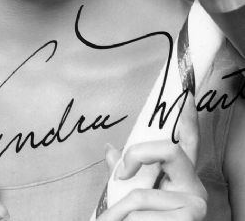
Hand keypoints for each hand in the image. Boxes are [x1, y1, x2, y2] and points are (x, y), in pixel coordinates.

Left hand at [99, 94, 206, 219]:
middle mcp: (195, 189)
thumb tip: (109, 150)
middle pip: (168, 149)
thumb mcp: (137, 198)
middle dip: (137, 156)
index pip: (189, 143)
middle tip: (120, 174)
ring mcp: (195, 207)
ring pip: (142, 194)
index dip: (190, 118)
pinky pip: (142, 214)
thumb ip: (128, 175)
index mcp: (182, 179)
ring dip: (120, 212)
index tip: (185, 95)